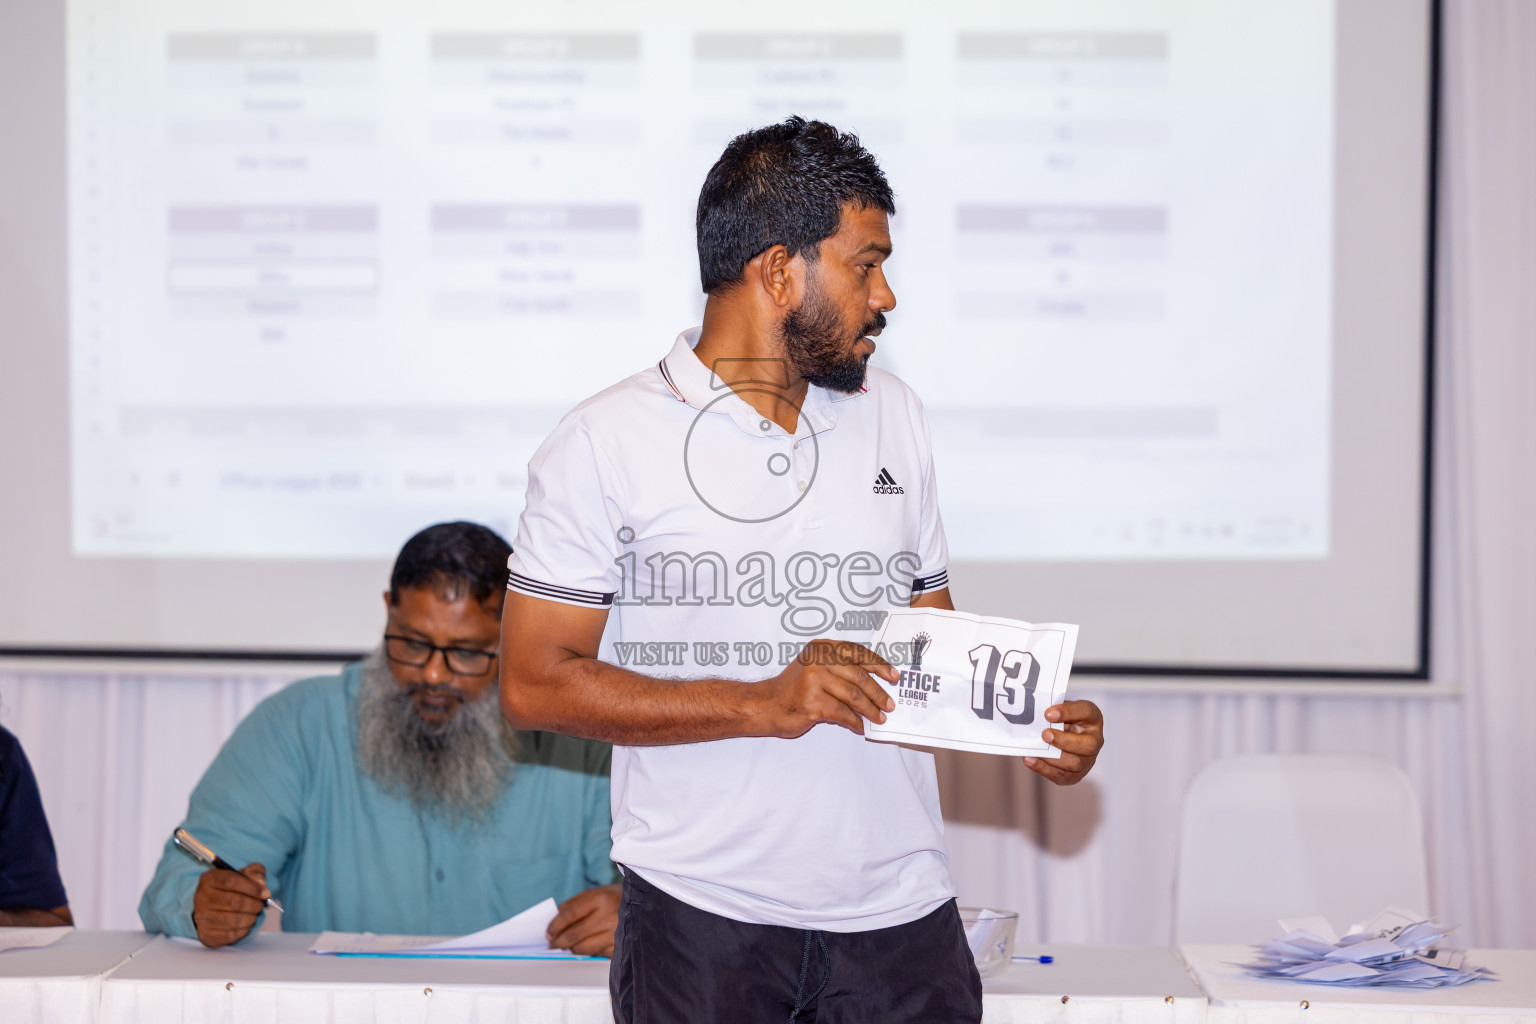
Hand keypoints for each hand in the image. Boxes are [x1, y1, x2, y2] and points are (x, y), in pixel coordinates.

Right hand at [192, 862, 268, 947]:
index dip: (252, 888)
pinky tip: (246, 923)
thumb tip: (261, 883)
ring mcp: (202, 918)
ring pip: (233, 920)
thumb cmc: (231, 889)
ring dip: (250, 918)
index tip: (265, 893)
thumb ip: (255, 872)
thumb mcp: (244, 874)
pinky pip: (230, 934)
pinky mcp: (206, 934)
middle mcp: (202, 898)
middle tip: (261, 905)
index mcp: (209, 879)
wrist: (213, 907)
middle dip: (254, 904)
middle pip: (233, 902)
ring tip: (254, 913)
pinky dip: (244, 929)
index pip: (231, 881)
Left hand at [546, 883, 620, 956]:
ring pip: (583, 948)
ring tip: (567, 945)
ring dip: (571, 948)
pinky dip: (588, 951)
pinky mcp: (620, 947)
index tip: (548, 932)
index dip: (554, 925)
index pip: (569, 914)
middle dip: (558, 941)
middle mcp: (608, 916)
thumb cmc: (616, 898)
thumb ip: (575, 904)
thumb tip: (555, 920)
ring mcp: (615, 934)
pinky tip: (586, 945)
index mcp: (600, 898)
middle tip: (552, 943)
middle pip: (574, 934)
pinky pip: (596, 954)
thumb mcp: (596, 892)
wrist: (644, 905)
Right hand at [753, 639, 896, 738]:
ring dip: (870, 710)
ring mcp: (814, 681)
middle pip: (859, 677)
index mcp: (821, 648)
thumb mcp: (815, 668)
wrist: (766, 706)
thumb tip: (875, 681)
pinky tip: (859, 726)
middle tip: (890, 704)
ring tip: (879, 718)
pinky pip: (842, 714)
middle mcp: (818, 661)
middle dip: (878, 693)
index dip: (879, 665)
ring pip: (854, 696)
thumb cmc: (793, 689)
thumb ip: (840, 668)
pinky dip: (854, 722)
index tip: (894, 676)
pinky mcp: (813, 703)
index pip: (858, 653)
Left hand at [1024, 700, 1103, 784]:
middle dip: (1064, 741)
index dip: (1068, 712)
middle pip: (1088, 745)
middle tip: (1045, 735)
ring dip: (1053, 758)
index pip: (1086, 712)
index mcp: (1093, 718)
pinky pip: (1062, 776)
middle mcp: (1095, 740)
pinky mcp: (1076, 775)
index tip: (1048, 713)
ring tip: (1035, 751)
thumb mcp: (1060, 709)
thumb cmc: (1061, 719)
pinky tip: (1031, 760)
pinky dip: (1044, 769)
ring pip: (1075, 763)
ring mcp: (1088, 760)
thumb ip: (1052, 711)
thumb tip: (1036, 715)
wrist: (1061, 733)